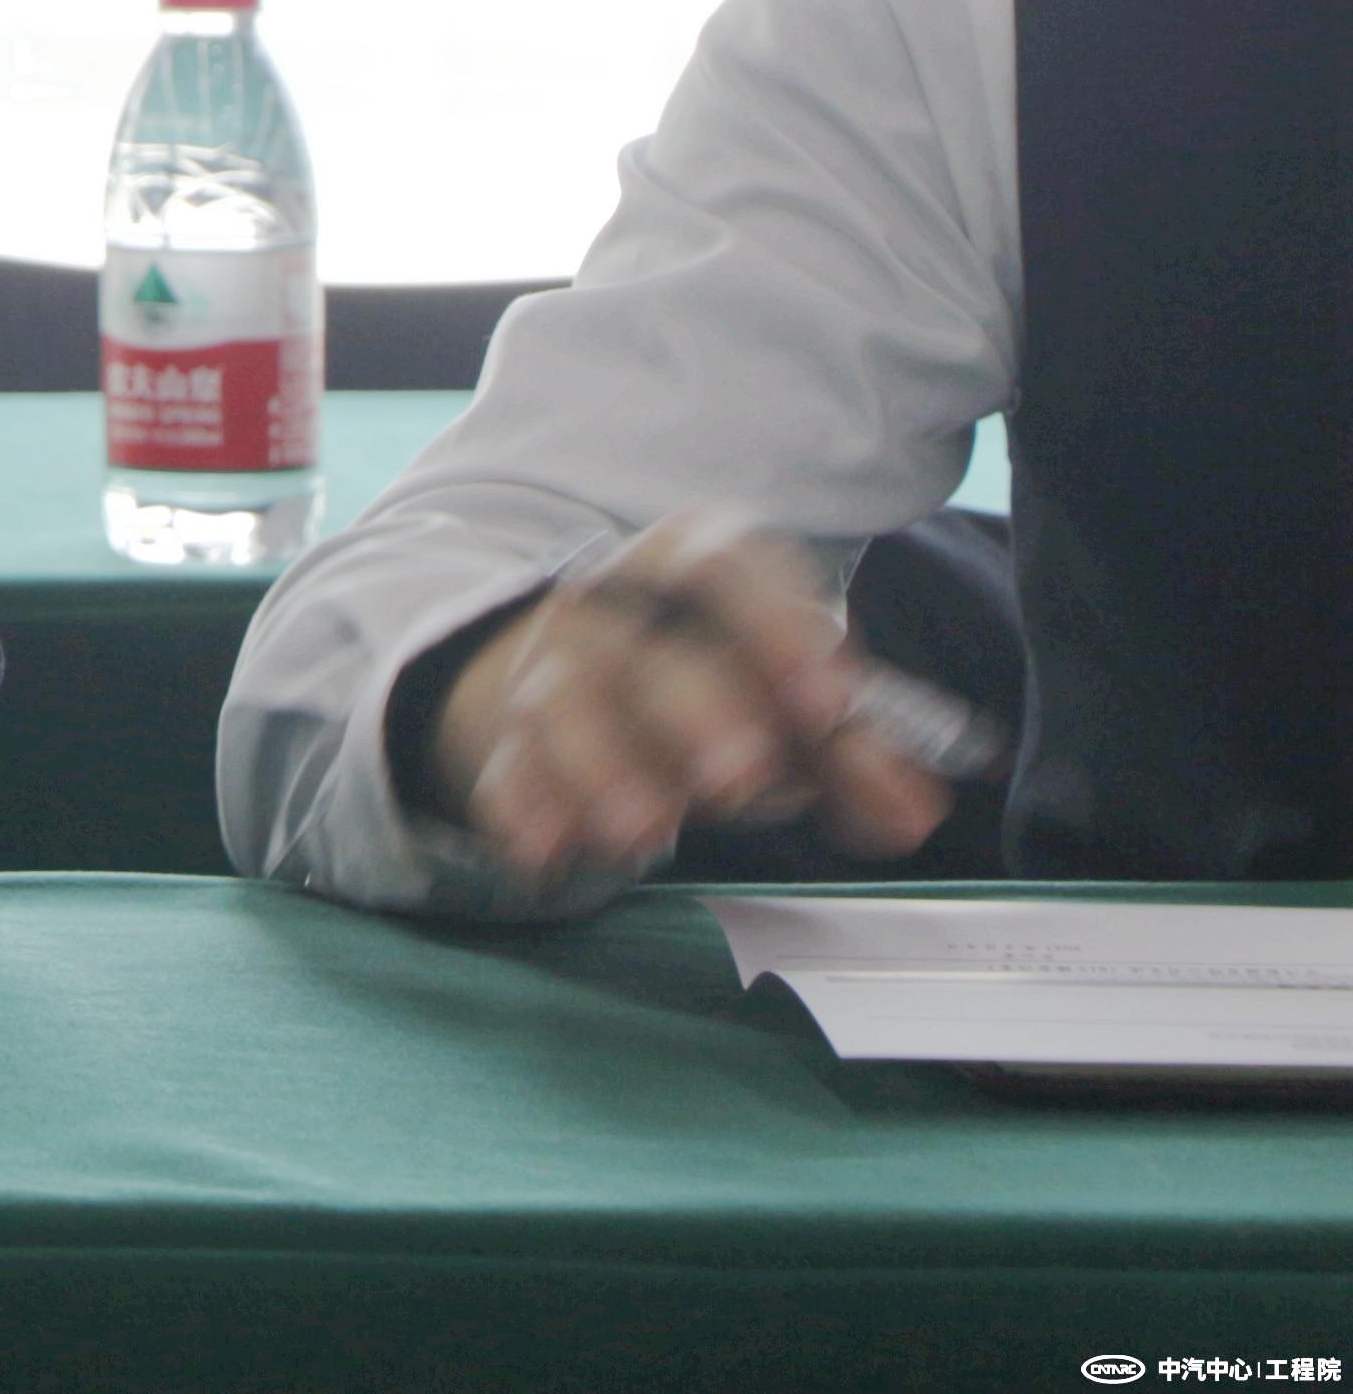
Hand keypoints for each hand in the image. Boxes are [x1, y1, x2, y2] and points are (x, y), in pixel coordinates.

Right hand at [422, 510, 956, 886]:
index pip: (725, 571)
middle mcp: (611, 606)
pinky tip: (551, 853)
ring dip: (601, 766)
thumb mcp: (797, 697)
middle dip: (692, 711)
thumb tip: (911, 810)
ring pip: (561, 704)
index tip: (826, 703)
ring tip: (645, 835)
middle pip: (641, 646)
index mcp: (692, 565)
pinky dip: (526, 811)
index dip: (775, 630)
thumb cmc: (723, 675)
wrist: (592, 660)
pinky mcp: (510, 738)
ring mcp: (551, 668)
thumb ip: (856, 750)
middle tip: (742, 781)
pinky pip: (507, 770)